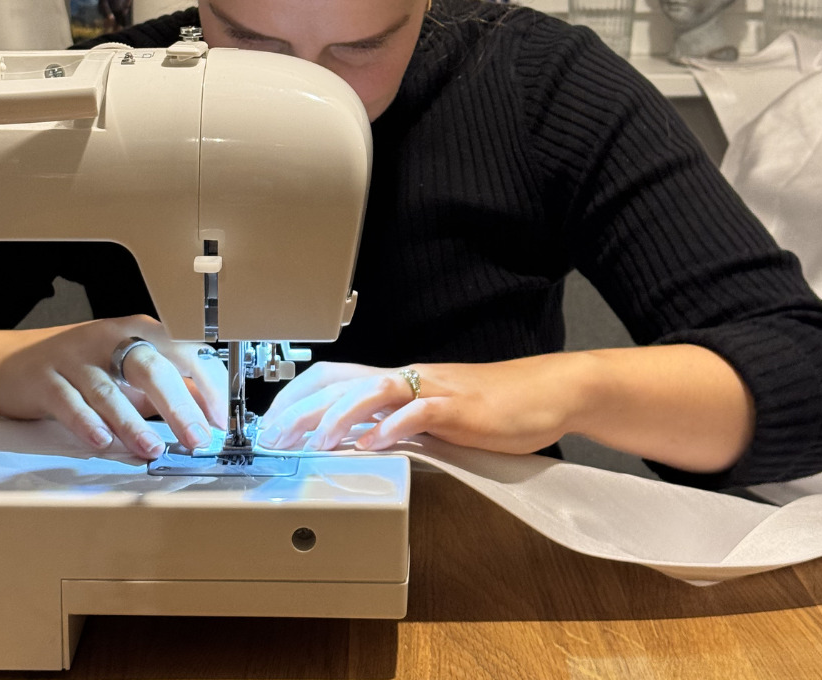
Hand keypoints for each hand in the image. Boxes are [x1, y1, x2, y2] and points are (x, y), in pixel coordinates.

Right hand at [0, 316, 227, 459]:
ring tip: (152, 448)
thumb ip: (162, 385)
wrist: (7, 361)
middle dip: (177, 405)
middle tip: (196, 437)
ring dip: (132, 422)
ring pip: (109, 389)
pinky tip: (100, 441)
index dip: (204, 385)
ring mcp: (73, 357)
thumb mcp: (124, 370)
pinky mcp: (44, 378)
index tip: (218, 418)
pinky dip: (85, 423)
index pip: (181, 352)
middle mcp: (108, 338)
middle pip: (150, 367)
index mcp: (135, 331)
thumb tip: (204, 404)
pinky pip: (68, 401)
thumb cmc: (75, 366)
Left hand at [258, 356, 588, 454]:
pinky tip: (374, 444)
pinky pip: (419, 413)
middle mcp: (411, 379)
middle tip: (275, 436)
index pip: (337, 378)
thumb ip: (400, 424)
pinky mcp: (459, 409)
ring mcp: (434, 390)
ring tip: (315, 440)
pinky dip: (393, 427)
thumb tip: (361, 442)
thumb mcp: (434, 416)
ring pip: (374, 390)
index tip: (274, 423)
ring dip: (339, 415)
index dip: (300, 397)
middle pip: (344, 383)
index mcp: (401, 380)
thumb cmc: (494, 408)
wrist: (547, 392)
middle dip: (303, 409)